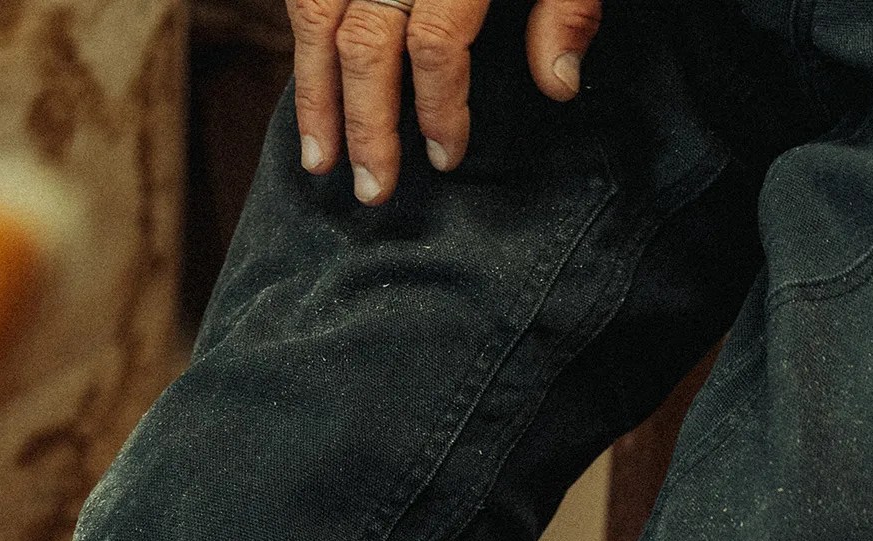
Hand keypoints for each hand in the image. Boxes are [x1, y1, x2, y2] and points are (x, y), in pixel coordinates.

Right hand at [289, 0, 601, 202]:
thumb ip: (569, 0)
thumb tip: (558, 86)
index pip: (434, 42)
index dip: (438, 107)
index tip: (447, 155)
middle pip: (365, 41)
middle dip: (365, 123)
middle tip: (371, 190)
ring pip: (316, 14)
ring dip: (314, 93)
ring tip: (317, 159)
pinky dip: (302, 38)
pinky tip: (310, 82)